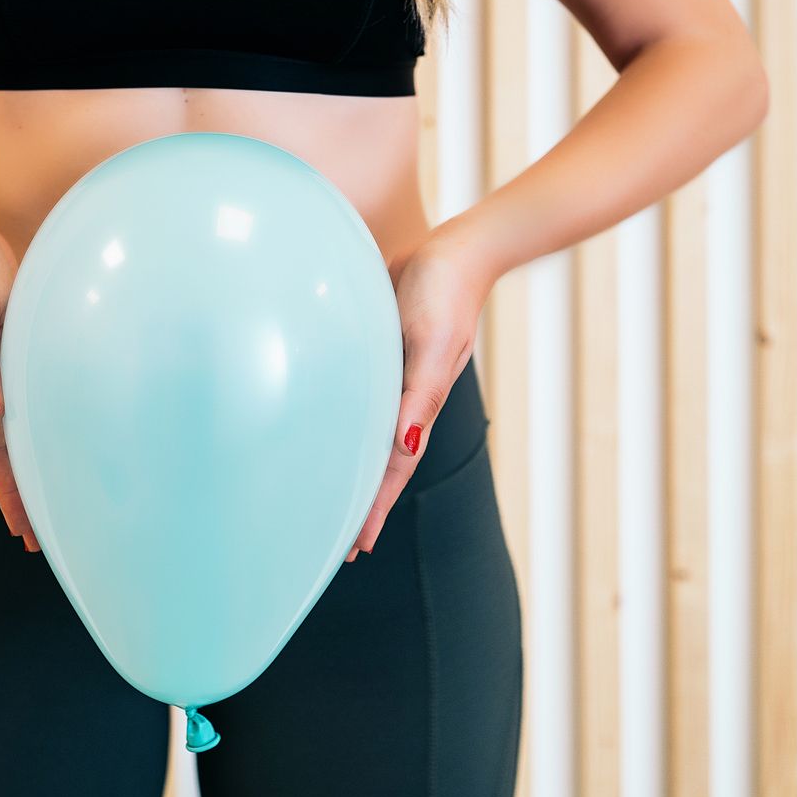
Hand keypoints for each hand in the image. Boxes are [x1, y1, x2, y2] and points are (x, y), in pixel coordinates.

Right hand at [0, 203, 40, 551]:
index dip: (12, 494)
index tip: (27, 536)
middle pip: (0, 454)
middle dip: (16, 497)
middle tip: (36, 541)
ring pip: (5, 434)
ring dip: (19, 471)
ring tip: (36, 504)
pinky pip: (12, 405)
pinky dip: (22, 433)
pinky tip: (36, 436)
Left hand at [346, 218, 499, 561]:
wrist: (459, 247)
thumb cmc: (445, 291)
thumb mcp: (430, 345)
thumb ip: (419, 396)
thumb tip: (405, 446)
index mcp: (416, 404)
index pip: (391, 469)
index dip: (374, 509)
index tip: (355, 550)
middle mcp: (405, 397)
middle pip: (380, 461)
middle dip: (364, 502)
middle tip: (340, 544)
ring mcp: (394, 375)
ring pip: (371, 433)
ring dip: (358, 467)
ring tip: (339, 497)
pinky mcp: (382, 350)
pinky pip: (364, 399)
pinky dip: (351, 423)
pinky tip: (337, 426)